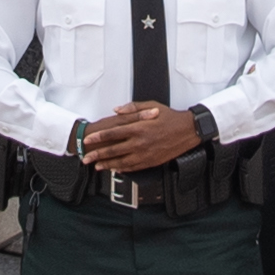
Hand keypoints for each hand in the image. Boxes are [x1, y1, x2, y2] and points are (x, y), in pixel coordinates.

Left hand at [80, 100, 201, 172]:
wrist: (187, 130)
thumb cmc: (169, 116)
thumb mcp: (151, 105)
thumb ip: (131, 108)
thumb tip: (116, 110)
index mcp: (138, 128)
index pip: (112, 134)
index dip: (98, 138)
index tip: (88, 140)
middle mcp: (140, 142)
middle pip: (114, 150)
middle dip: (97, 155)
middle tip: (86, 158)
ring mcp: (146, 154)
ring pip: (122, 162)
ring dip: (108, 165)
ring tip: (97, 166)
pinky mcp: (152, 161)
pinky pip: (134, 167)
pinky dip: (123, 169)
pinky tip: (115, 169)